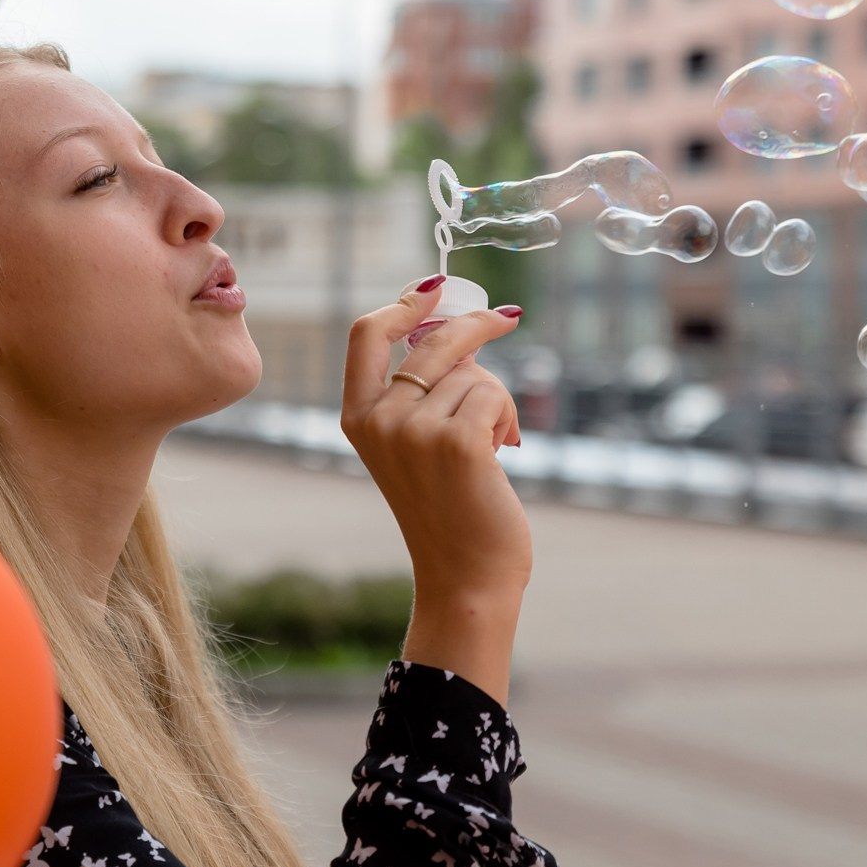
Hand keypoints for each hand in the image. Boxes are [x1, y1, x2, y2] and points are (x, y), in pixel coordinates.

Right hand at [340, 279, 529, 599]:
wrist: (465, 577)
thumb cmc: (450, 510)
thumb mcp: (417, 444)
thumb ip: (424, 392)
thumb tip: (462, 330)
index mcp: (358, 418)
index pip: (367, 335)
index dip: (403, 304)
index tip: (434, 289)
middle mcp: (379, 420)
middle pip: (433, 340)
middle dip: (477, 325)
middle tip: (507, 318)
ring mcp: (415, 430)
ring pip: (472, 371)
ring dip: (495, 397)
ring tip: (495, 440)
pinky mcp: (458, 441)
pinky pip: (493, 393)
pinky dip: (507, 415)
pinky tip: (505, 449)